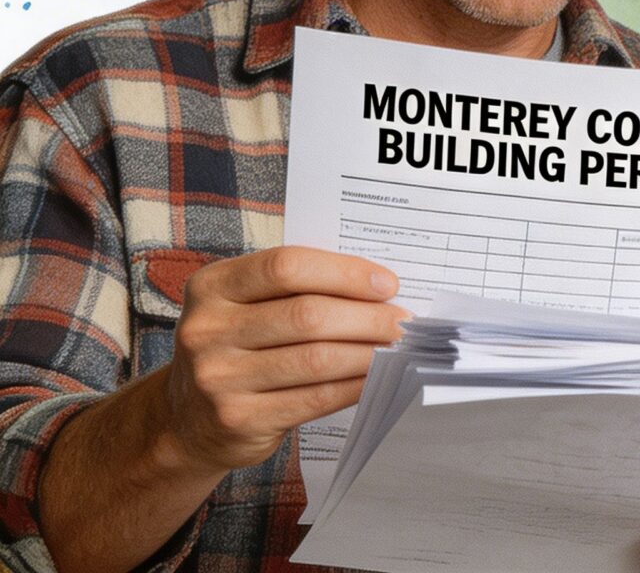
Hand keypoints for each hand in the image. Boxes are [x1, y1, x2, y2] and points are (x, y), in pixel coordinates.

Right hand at [157, 245, 407, 472]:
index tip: (387, 284)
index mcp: (212, 287)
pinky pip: (315, 398)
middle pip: (308, 315)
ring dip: (368, 353)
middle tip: (404, 322)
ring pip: (317, 359)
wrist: (187, 419)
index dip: (345, 273)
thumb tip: (380, 289)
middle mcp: (206, 330)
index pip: (286, 266)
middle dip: (368, 317)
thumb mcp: (246, 305)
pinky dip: (354, 386)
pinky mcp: (239, 419)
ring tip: (396, 348)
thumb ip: (297, 290)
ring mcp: (218, 378)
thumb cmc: (237, 347)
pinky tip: (375, 378)